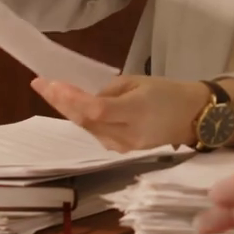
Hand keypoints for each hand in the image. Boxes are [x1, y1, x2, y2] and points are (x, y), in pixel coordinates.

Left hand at [33, 75, 215, 150]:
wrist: (193, 117)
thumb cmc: (168, 92)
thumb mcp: (139, 82)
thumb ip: (109, 90)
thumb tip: (86, 97)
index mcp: (136, 111)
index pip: (95, 109)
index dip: (70, 98)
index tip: (48, 83)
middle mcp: (127, 134)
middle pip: (85, 121)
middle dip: (60, 102)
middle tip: (39, 84)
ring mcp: (125, 146)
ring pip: (88, 129)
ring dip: (68, 111)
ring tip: (50, 91)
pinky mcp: (124, 151)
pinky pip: (97, 134)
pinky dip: (83, 120)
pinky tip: (72, 107)